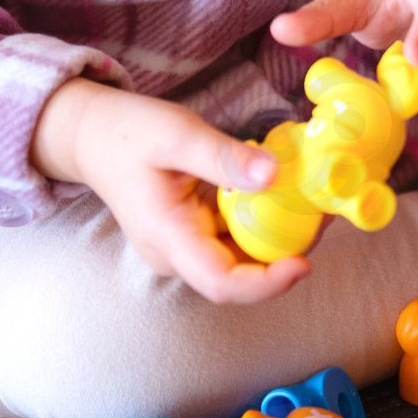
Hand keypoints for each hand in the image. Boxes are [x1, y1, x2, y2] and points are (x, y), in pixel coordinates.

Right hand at [30, 78, 310, 303]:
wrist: (94, 136)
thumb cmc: (128, 134)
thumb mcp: (176, 134)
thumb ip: (222, 157)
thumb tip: (274, 175)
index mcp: (167, 238)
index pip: (222, 283)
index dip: (267, 283)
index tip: (303, 263)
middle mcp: (177, 255)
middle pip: (240, 276)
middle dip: (286, 256)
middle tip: (324, 217)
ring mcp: (186, 248)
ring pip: (242, 259)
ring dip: (280, 239)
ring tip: (315, 203)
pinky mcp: (195, 235)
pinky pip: (236, 239)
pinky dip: (265, 223)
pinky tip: (289, 196)